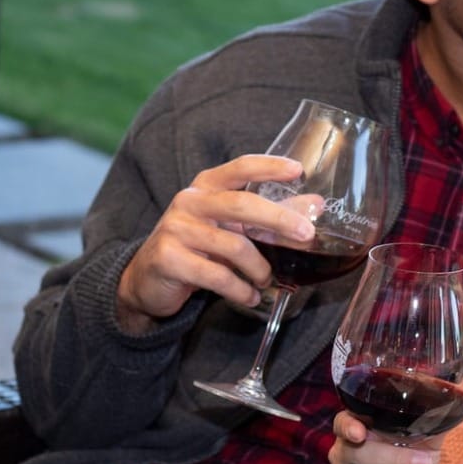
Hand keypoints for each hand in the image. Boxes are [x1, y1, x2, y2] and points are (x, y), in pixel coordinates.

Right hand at [115, 155, 313, 334]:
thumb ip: (269, 214)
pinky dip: (241, 290)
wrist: (146, 277)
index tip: (298, 170)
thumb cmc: (196, 246)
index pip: (240, 167)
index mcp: (205, 186)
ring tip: (267, 280)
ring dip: (259, 268)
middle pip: (241, 205)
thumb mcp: (230, 226)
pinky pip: (217, 276)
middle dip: (279, 220)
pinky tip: (250, 296)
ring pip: (233, 247)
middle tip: (307, 235)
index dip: (269, 167)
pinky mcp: (169, 259)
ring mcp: (176, 230)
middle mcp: (189, 201)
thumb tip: (315, 205)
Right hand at [329, 410, 440, 463]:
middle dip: (397, 459)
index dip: (349, 426)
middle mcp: (341, 453)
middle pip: (361, 454)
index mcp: (355, 428)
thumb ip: (434, 421)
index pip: (342, 423)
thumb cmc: (411, 459)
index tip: (360, 432)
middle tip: (424, 463)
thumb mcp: (423, 439)